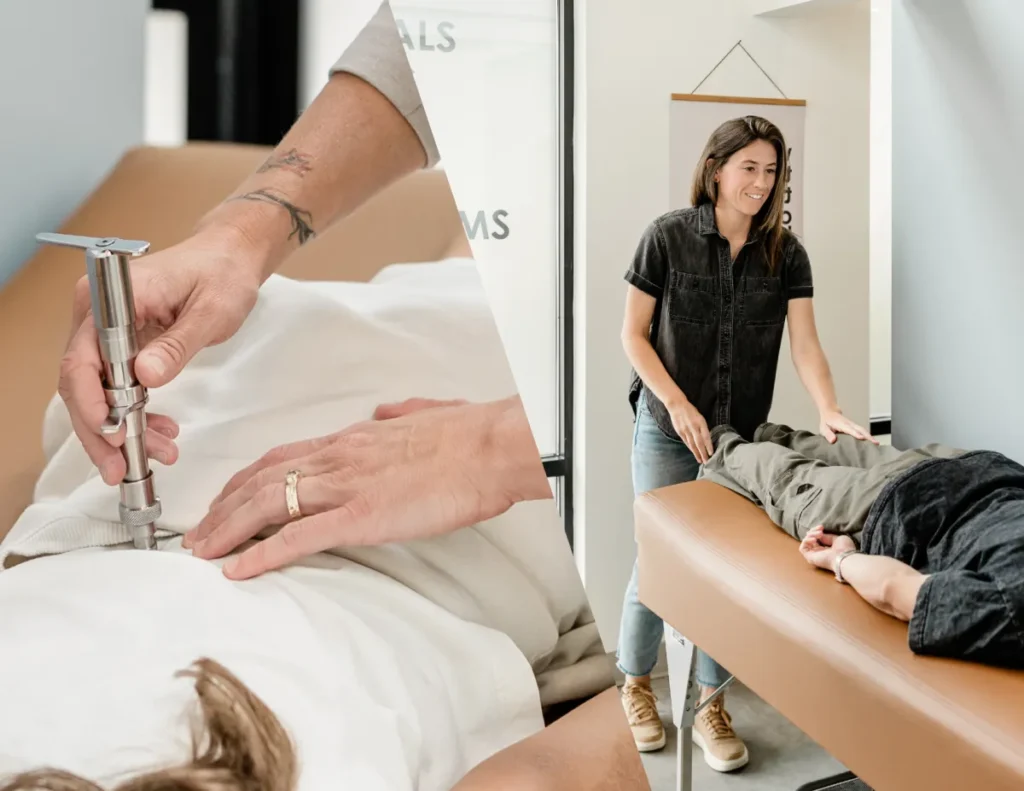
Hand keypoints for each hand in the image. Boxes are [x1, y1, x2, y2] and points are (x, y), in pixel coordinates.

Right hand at [59, 229, 261, 484]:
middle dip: (100, 430)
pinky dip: (135, 414)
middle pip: (80, 382)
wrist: (231, 258)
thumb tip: (145, 378)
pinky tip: (159, 433)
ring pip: (97, 391)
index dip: (89, 403)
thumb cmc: (222, 274)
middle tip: (119, 467)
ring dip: (120, 429)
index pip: (81, 358)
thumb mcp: (211, 311)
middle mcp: (97, 313)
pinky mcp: (122, 345)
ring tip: (157, 454)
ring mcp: (107, 331)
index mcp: (112, 298)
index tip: (111, 436)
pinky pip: (117, 387)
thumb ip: (178, 345)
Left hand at [182, 395, 550, 579]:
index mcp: (353, 438)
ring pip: (267, 505)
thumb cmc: (466, 435)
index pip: (281, 457)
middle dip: (221, 508)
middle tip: (197, 533)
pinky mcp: (361, 516)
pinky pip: (299, 537)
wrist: (489, 447)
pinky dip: (262, 554)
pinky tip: (238, 569)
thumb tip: (385, 412)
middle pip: (261, 480)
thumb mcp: (425, 413)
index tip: (225, 498)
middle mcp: (339, 458)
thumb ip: (398, 414)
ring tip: (201, 553)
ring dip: (227, 531)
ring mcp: (346, 486)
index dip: (244, 479)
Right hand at [667, 400, 713, 463]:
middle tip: (706, 461)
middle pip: (699, 442)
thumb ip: (703, 428)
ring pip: (692, 444)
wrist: (677, 405)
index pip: (705, 436)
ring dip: (696, 453)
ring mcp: (686, 430)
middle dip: (703, 453)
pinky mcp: (680, 431)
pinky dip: (690, 448)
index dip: (708, 446)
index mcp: (700, 422)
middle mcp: (693, 427)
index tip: (711, 453)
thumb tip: (707, 439)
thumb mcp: (700, 417)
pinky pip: (686, 442)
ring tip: (700, 460)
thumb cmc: (691, 411)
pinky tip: (693, 453)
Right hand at [799, 525, 856, 571]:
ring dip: (811, 534)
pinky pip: (802, 548)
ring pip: (806, 542)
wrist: (845, 557)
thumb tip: (820, 535)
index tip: (822, 527)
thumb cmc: (845, 549)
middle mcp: (819, 553)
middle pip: (809, 539)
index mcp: (826, 549)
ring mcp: (814, 556)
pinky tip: (814, 539)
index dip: (816, 531)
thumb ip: (827, 537)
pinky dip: (806, 541)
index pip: (816, 538)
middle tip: (821, 529)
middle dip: (813, 531)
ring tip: (820, 534)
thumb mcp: (837, 538)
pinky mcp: (810, 558)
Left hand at [818, 408, 876, 444]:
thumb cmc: (827, 423)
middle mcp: (849, 424)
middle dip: (868, 436)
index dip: (855, 433)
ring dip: (870, 436)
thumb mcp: (824, 429)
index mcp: (841, 424)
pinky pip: (863, 431)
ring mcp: (853, 425)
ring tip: (876, 444)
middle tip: (875, 443)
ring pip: (863, 430)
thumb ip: (828, 434)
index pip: (849, 429)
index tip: (862, 438)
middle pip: (860, 429)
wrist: (830, 413)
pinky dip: (868, 436)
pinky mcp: (855, 427)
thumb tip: (833, 441)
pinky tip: (873, 442)